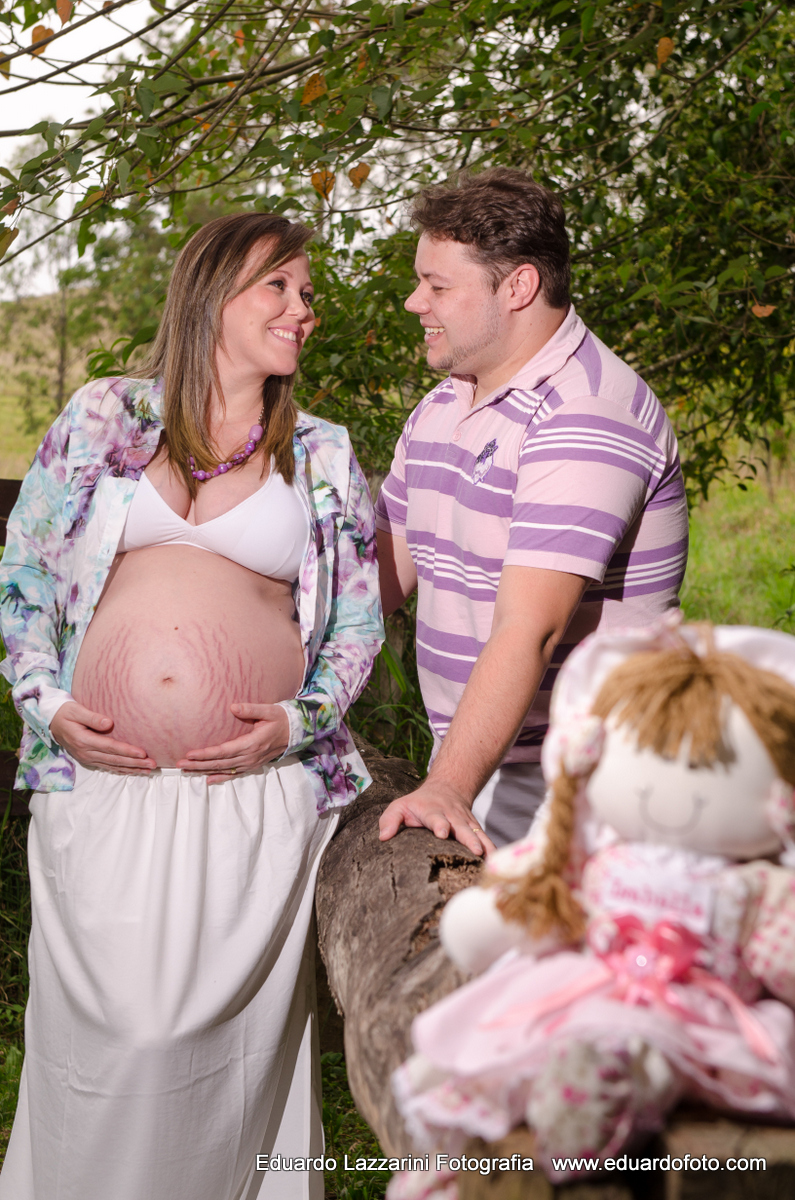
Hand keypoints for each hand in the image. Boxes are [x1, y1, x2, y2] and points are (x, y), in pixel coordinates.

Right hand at [49, 701, 155, 773]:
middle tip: (152, 765)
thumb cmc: (66, 713)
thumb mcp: (75, 710)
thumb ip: (92, 717)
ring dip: (131, 769)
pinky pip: (108, 767)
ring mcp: (87, 758)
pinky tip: (134, 771)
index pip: (110, 747)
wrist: (52, 722)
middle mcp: (86, 753)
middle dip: (135, 763)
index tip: (143, 753)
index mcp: (83, 740)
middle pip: (115, 760)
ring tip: (148, 770)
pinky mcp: (89, 760)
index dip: (127, 751)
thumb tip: (109, 723)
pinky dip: (122, 770)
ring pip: (113, 766)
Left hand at [177, 703, 289, 783]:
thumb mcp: (268, 710)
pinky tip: (207, 779)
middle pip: (219, 763)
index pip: (223, 751)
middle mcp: (249, 757)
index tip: (190, 753)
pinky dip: (220, 777)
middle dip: (198, 764)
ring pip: (224, 769)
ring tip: (186, 770)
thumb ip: (250, 709)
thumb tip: (233, 706)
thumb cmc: (281, 719)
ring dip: (204, 770)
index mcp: (251, 743)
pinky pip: (234, 774)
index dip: (205, 754)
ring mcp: (251, 763)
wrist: (297, 732)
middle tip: (180, 763)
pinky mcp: (252, 765)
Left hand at [378, 778, 495, 856]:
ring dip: (484, 846)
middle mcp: (452, 816)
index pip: (436, 818)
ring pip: (478, 834)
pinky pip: (486, 840)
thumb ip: (390, 820)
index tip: (443, 833)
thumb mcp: (400, 806)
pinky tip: (497, 864)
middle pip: (462, 827)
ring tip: (490, 860)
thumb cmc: (418, 804)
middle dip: (468, 839)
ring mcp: (466, 823)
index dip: (440, 825)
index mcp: (433, 811)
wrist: (447, 788)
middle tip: (474, 850)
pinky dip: (492, 851)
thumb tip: (383, 837)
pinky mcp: (475, 829)